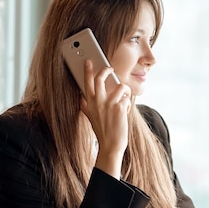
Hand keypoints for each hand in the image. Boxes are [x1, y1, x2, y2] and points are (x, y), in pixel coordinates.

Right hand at [79, 59, 131, 178]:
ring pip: (120, 86)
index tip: (89, 62)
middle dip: (106, 70)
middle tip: (110, 69)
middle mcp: (97, 101)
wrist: (110, 145)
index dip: (87, 71)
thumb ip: (86, 106)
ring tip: (123, 101)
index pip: (86, 83)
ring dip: (125, 93)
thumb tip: (81, 99)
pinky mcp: (119, 106)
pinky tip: (124, 113)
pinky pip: (127, 98)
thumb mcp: (90, 117)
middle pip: (101, 77)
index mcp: (89, 103)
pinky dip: (128, 105)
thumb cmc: (102, 131)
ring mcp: (108, 103)